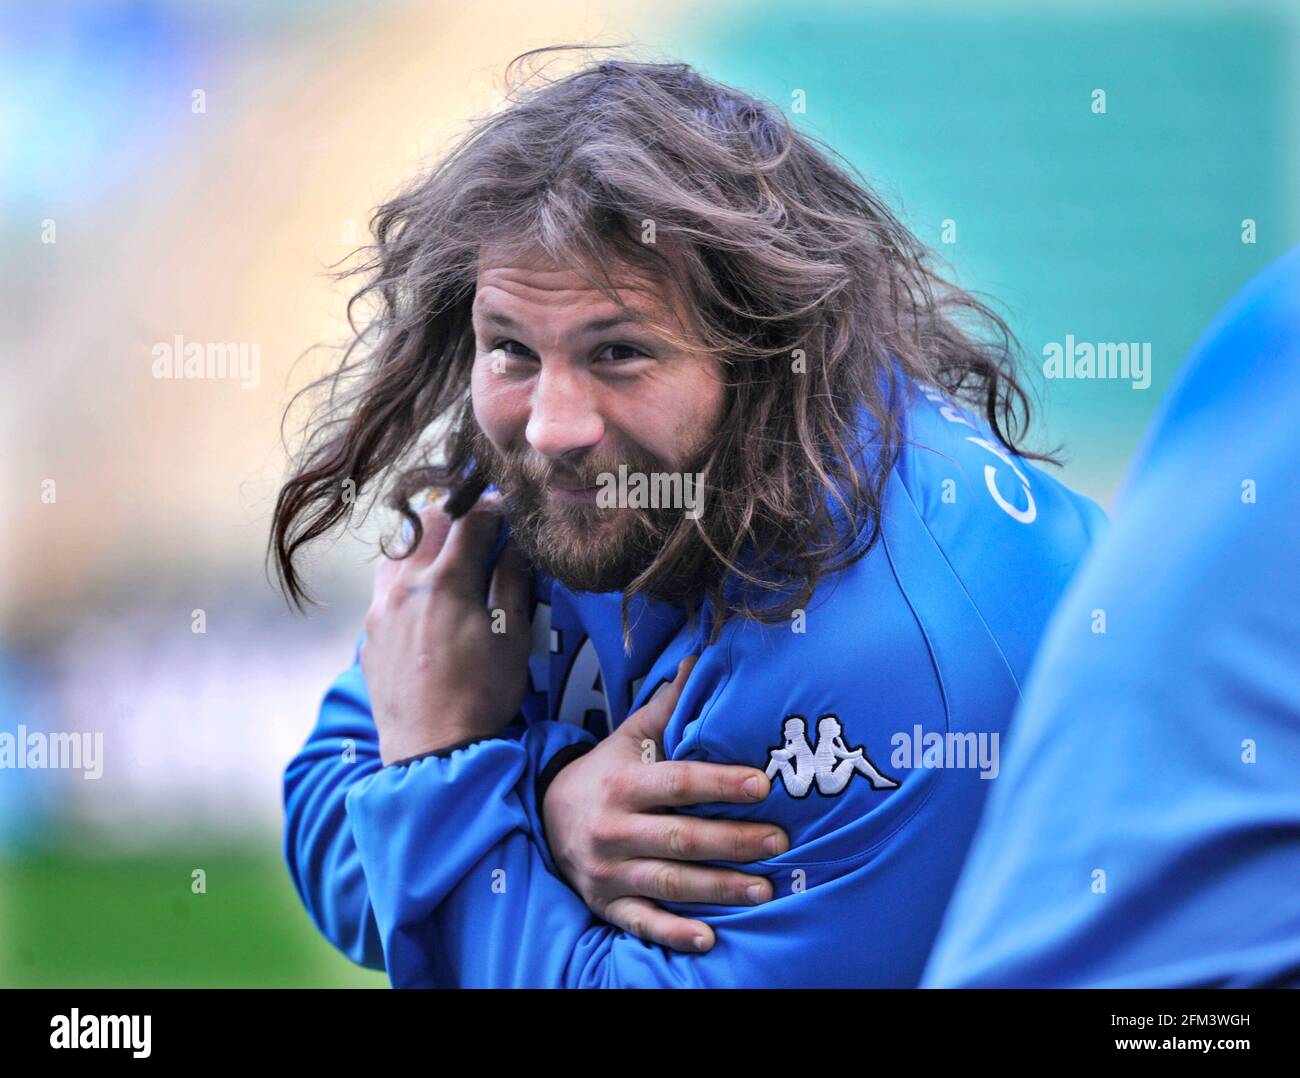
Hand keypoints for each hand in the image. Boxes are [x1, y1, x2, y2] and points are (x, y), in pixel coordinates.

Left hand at [361, 495, 532, 764]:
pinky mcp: (369, 634)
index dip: (493, 510)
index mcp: (446, 582)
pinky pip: (384, 587)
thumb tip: (516, 544)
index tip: (507, 515)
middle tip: (479, 526)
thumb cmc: (482, 695)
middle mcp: (406, 586)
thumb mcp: (514, 639)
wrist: (432, 749)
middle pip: (427, 522)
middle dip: (456, 516)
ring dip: (422, 542)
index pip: (470, 520)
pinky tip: (424, 598)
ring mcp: (380, 609)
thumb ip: (513, 583)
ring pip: (397, 550)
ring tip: (446, 556)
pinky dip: (405, 577)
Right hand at [541, 655, 789, 952]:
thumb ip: (668, 706)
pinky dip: (674, 933)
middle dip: (733, 840)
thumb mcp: (630, 737)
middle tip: (780, 841)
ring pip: (670, 883)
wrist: (546, 816)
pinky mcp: (607, 905)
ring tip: (765, 888)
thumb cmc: (606, 773)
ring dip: (720, 888)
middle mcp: (613, 830)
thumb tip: (701, 660)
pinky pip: (643, 924)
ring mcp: (609, 872)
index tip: (762, 784)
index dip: (720, 783)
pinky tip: (710, 938)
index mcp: (623, 786)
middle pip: (681, 838)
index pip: (678, 783)